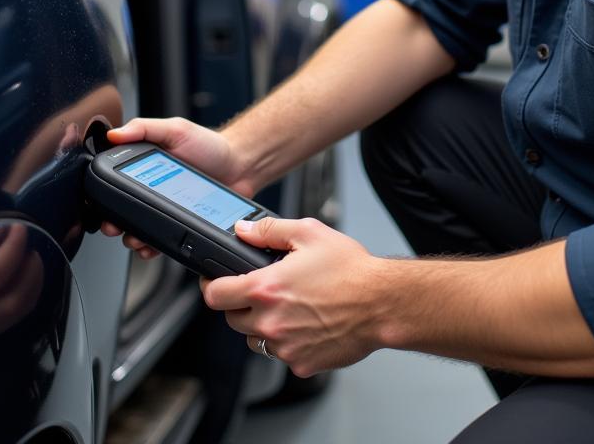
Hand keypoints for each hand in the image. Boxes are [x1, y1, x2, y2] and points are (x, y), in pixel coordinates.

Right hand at [98, 117, 248, 259]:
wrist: (241, 167)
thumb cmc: (210, 146)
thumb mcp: (175, 129)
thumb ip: (145, 128)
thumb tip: (114, 133)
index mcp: (145, 166)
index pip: (114, 182)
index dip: (103, 196)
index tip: (98, 204)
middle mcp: (151, 189)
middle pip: (121, 211)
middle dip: (113, 222)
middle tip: (113, 226)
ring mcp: (165, 208)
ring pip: (138, 230)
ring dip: (131, 237)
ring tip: (135, 238)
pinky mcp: (179, 224)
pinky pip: (160, 241)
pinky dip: (152, 248)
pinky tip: (151, 247)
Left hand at [202, 217, 387, 377]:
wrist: (381, 304)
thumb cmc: (351, 270)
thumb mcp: (309, 233)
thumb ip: (269, 230)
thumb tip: (244, 230)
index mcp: (266, 288)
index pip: (215, 295)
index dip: (212, 285)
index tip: (216, 281)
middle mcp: (270, 321)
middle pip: (232, 318)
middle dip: (240, 304)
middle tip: (262, 290)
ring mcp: (284, 346)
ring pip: (254, 339)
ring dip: (262, 325)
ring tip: (288, 307)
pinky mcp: (300, 364)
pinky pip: (281, 354)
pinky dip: (287, 341)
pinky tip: (306, 323)